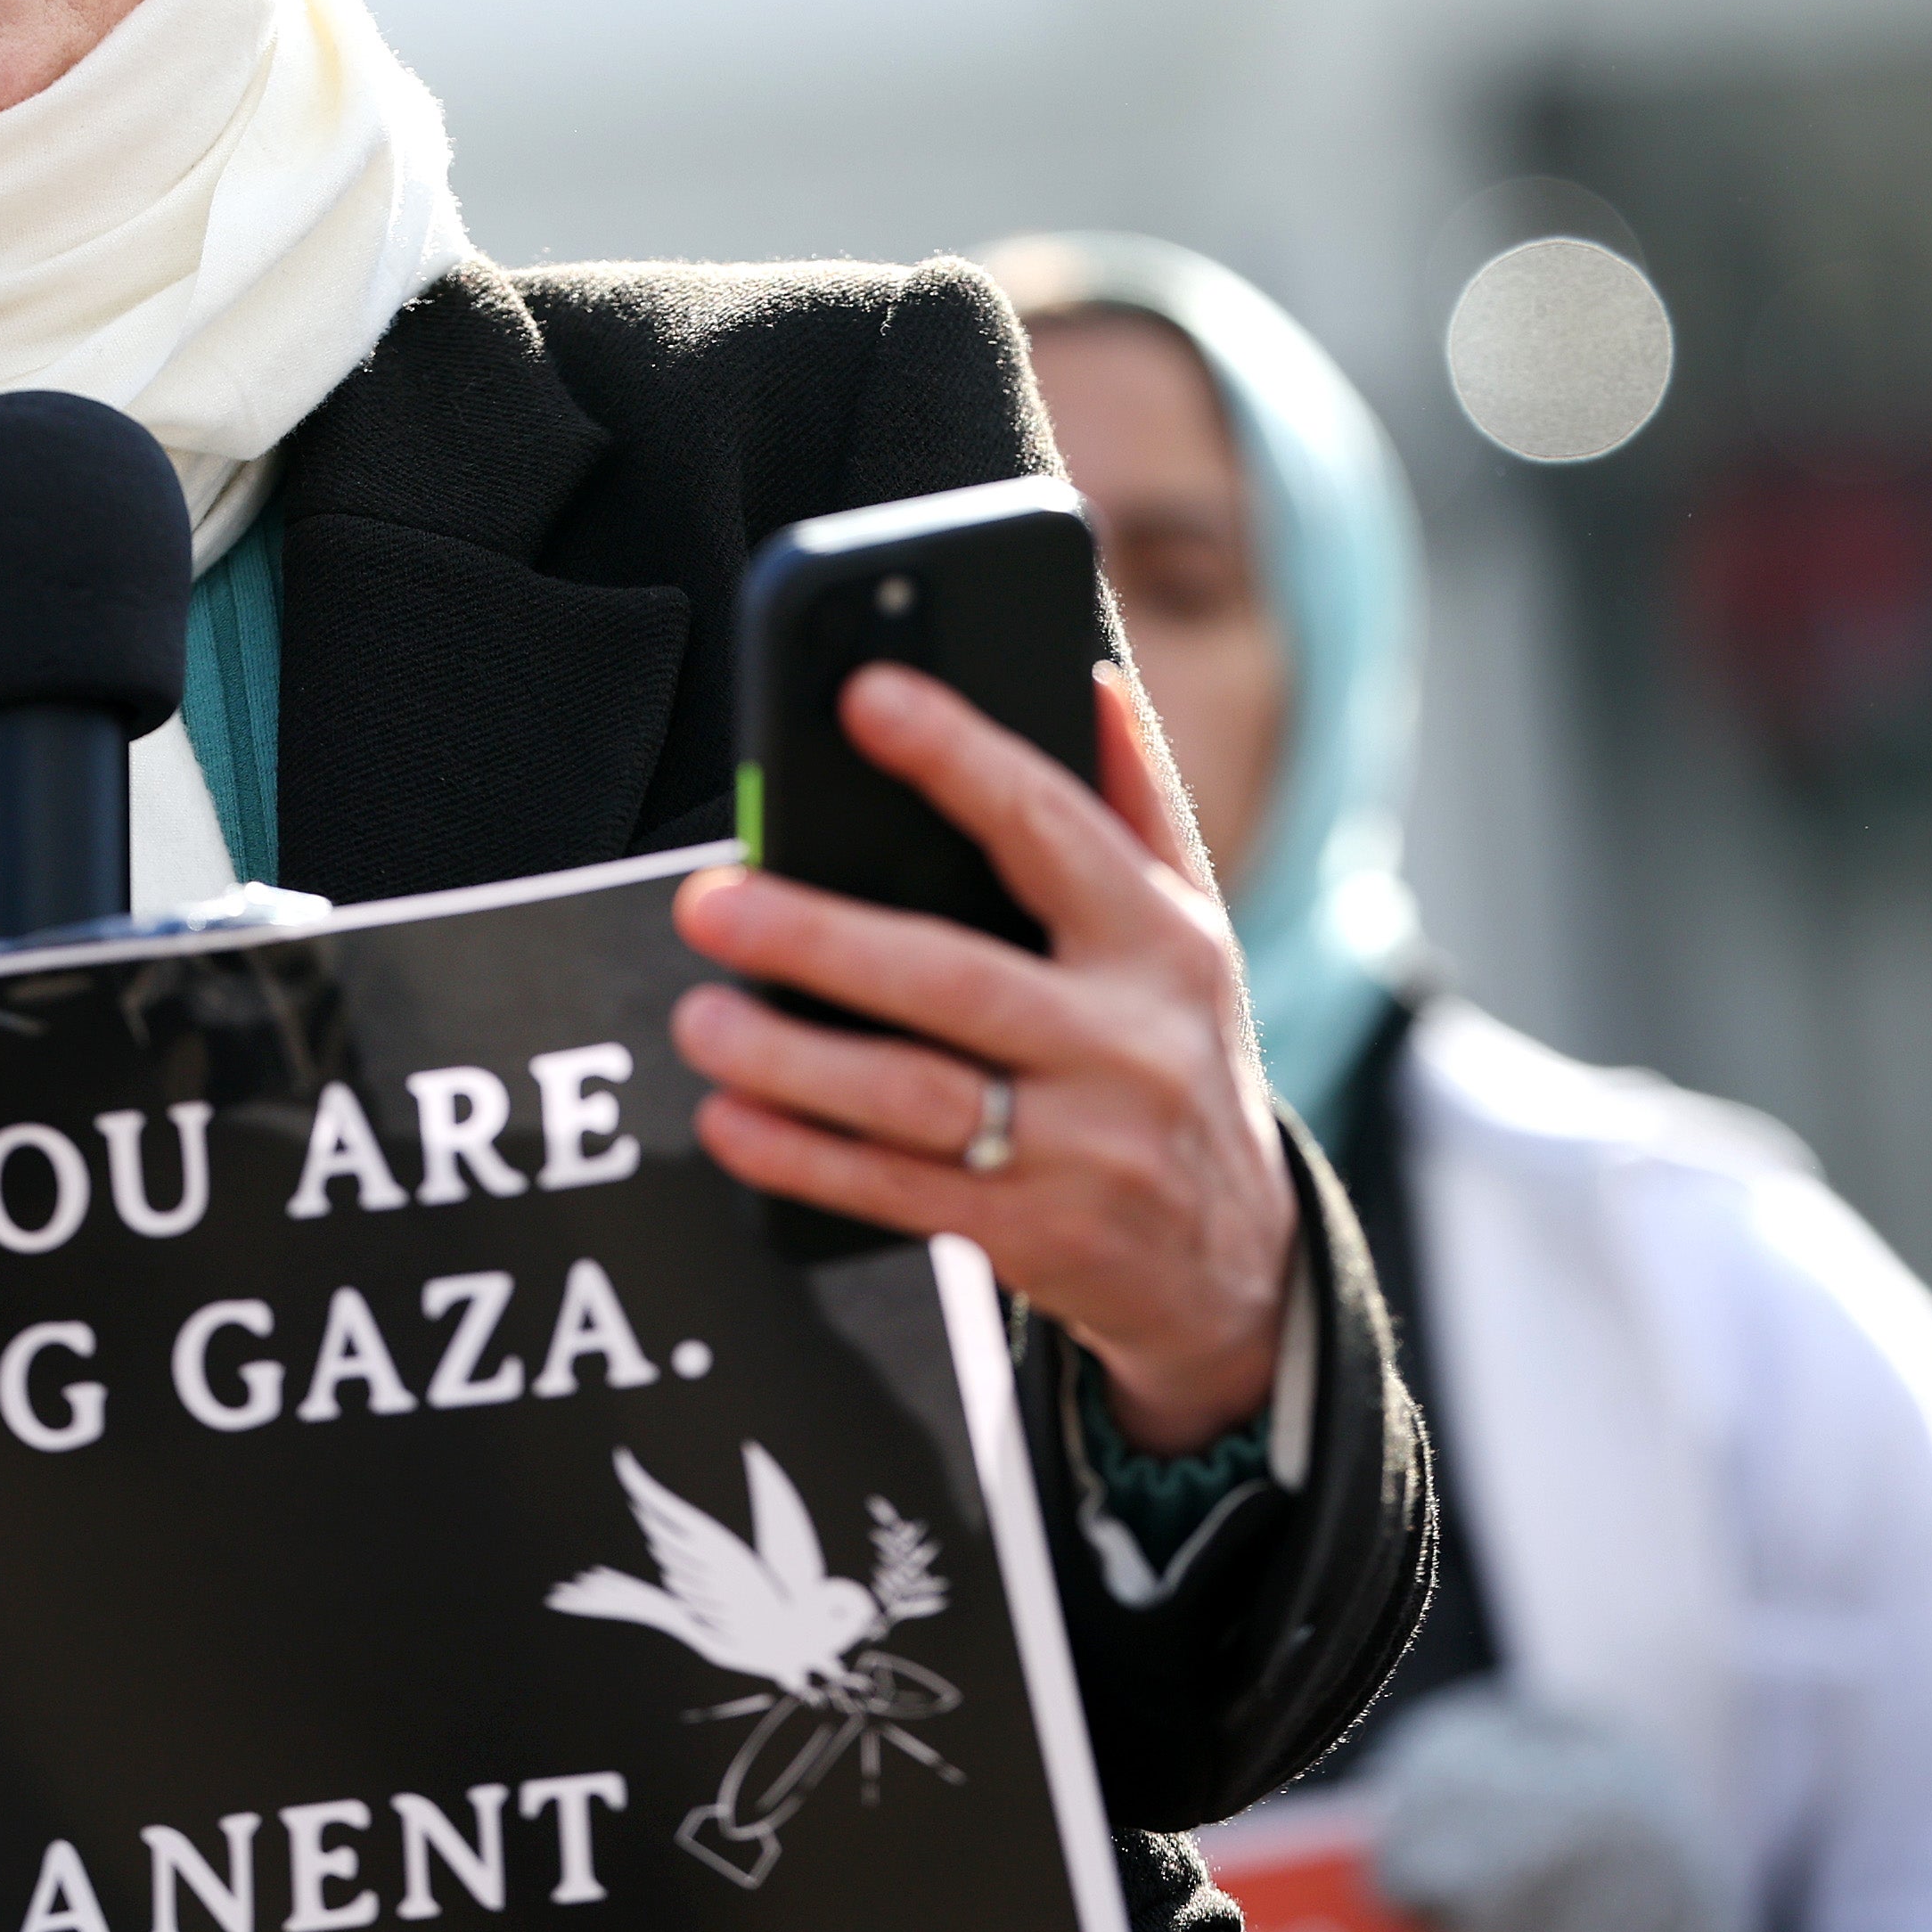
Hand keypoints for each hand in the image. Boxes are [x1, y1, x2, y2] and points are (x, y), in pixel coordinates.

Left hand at [671, 664, 1296, 1452]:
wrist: (1231, 1258)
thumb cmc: (1179, 1054)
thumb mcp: (1190, 931)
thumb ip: (1137, 802)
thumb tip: (1087, 672)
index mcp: (1161, 939)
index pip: (1053, 826)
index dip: (959, 756)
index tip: (865, 695)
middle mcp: (1128, 1041)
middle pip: (955, 979)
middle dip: (821, 937)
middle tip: (710, 902)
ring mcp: (1081, 1148)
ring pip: (912, 1095)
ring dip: (790, 1058)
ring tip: (700, 1016)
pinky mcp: (1031, 1235)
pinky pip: (893, 1189)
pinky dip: (800, 1155)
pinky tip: (731, 1118)